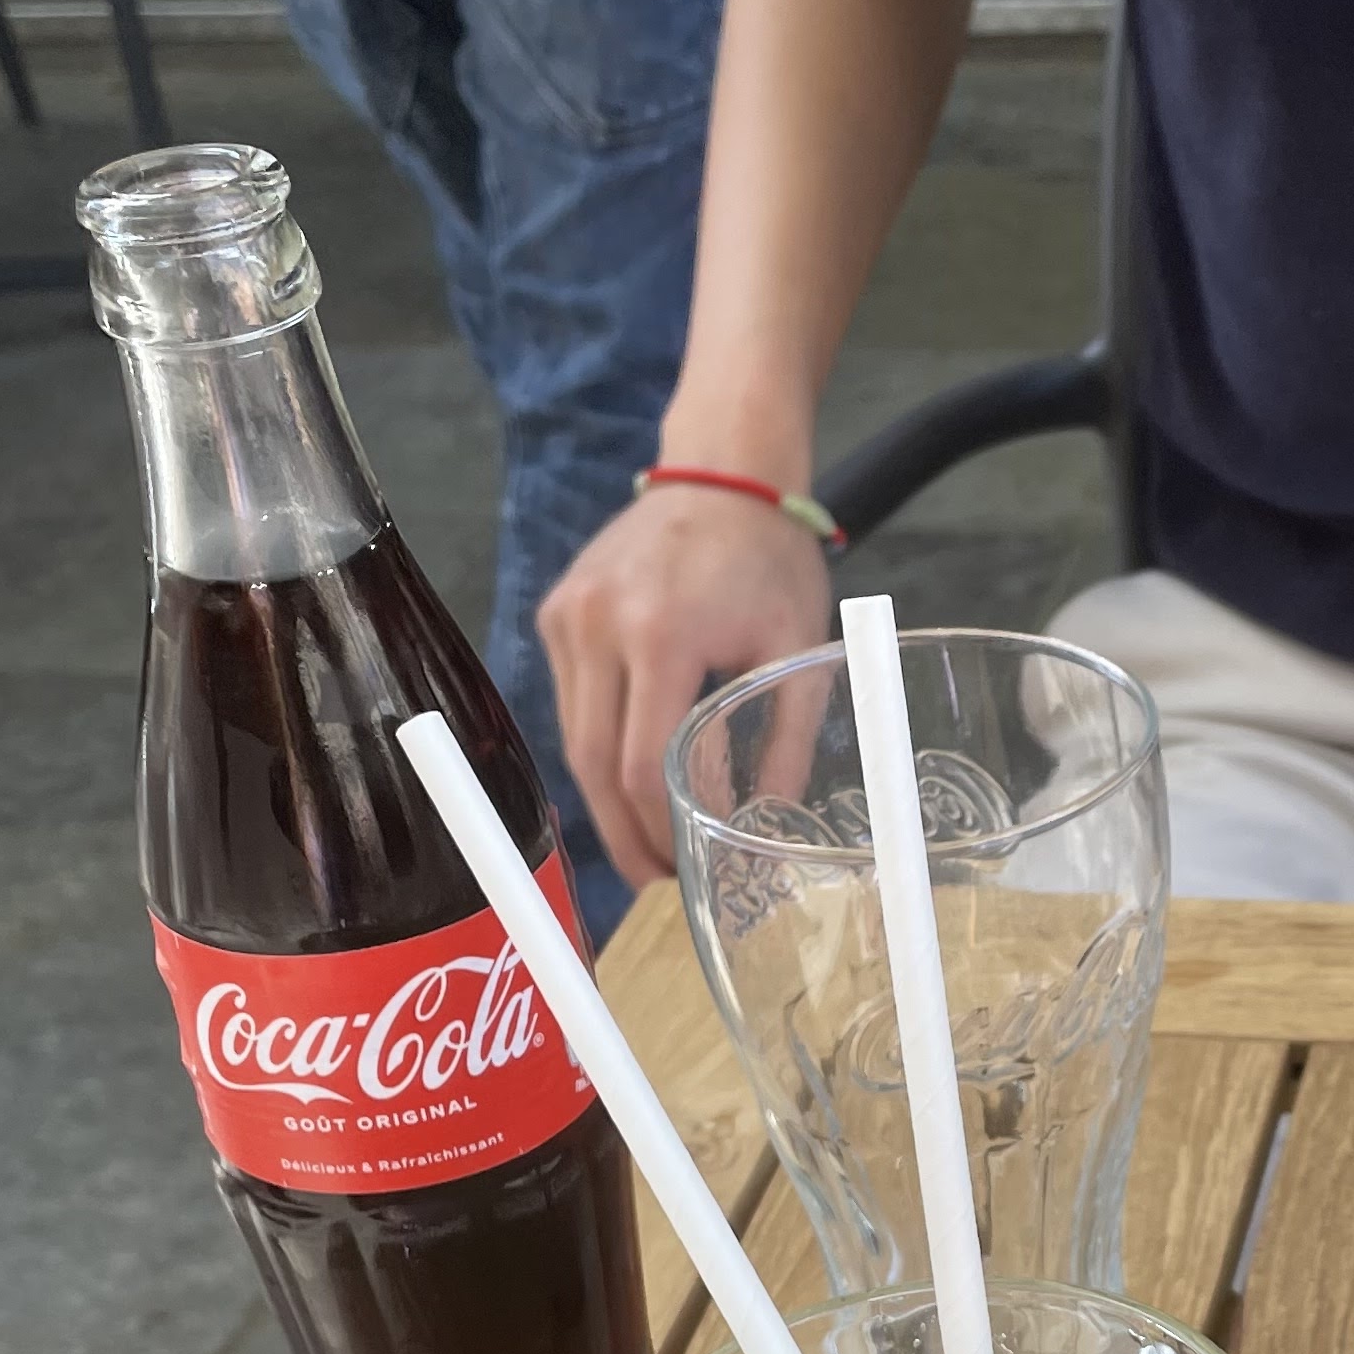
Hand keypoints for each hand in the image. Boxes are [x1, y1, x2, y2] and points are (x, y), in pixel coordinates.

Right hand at [538, 475, 834, 890]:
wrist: (722, 475)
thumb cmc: (769, 561)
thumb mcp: (796, 653)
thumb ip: (783, 745)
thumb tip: (766, 831)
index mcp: (661, 632)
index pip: (639, 764)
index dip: (656, 830)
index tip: (681, 869)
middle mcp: (598, 623)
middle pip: (592, 764)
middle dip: (623, 832)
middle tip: (655, 879)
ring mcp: (568, 616)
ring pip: (572, 739)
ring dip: (605, 799)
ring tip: (646, 843)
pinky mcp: (557, 613)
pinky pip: (572, 702)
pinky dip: (598, 746)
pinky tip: (632, 777)